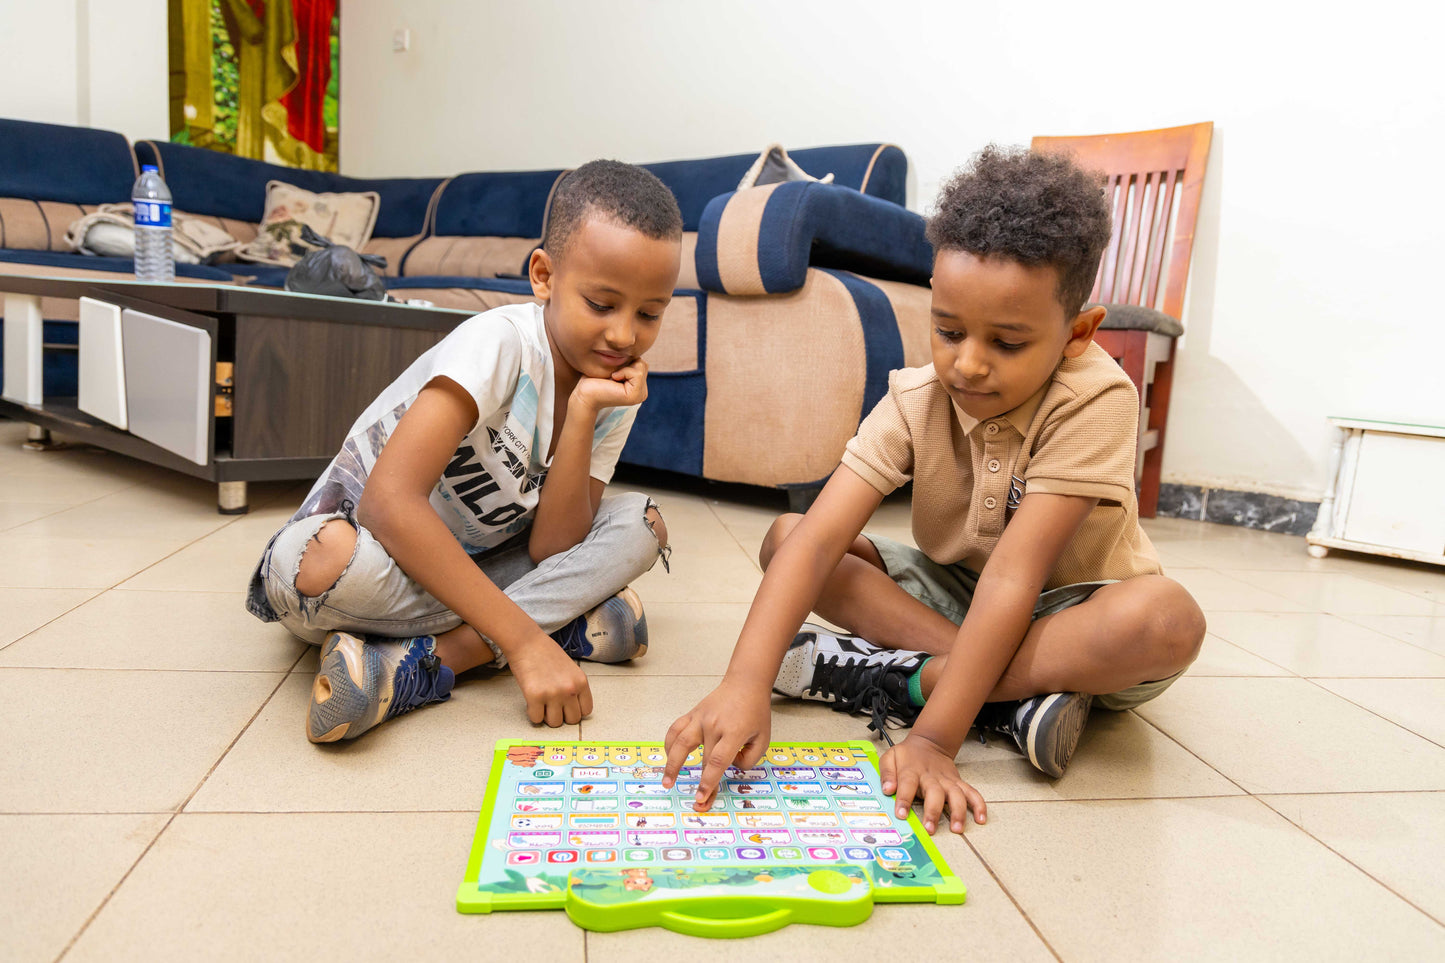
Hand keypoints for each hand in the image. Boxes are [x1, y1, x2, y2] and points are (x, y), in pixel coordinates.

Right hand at [507, 634, 593, 726]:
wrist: (527, 642)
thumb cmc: (547, 653)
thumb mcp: (570, 669)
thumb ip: (574, 687)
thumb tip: (572, 708)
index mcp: (581, 682)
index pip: (586, 711)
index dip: (574, 710)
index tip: (566, 707)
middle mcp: (570, 689)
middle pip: (572, 720)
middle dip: (562, 715)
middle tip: (552, 705)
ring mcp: (553, 694)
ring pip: (555, 723)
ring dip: (547, 716)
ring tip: (542, 702)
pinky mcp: (534, 697)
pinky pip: (536, 719)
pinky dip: (533, 713)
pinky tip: (532, 701)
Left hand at [572, 360, 648, 412]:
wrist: (584, 393)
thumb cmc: (595, 378)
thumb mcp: (615, 366)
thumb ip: (629, 360)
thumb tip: (636, 346)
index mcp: (638, 387)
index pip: (641, 363)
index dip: (626, 362)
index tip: (613, 373)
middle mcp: (642, 392)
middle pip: (643, 364)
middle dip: (626, 364)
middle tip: (612, 376)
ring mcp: (640, 395)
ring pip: (642, 366)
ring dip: (624, 367)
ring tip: (613, 378)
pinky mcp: (635, 396)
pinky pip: (637, 373)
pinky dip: (624, 372)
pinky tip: (614, 380)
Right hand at [661, 678, 771, 811]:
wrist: (745, 684)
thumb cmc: (755, 712)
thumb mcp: (763, 739)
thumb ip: (749, 759)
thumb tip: (728, 767)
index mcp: (734, 732)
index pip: (717, 761)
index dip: (709, 782)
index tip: (702, 798)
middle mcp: (714, 725)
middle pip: (703, 759)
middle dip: (699, 784)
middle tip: (697, 803)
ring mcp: (700, 718)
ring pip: (680, 743)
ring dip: (671, 764)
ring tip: (667, 782)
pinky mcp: (692, 714)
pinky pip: (675, 729)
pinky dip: (668, 743)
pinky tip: (667, 756)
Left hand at [880, 733, 985, 833]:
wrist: (929, 744)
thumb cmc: (907, 755)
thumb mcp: (890, 757)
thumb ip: (887, 773)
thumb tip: (887, 789)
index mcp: (912, 771)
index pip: (907, 784)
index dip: (904, 799)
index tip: (901, 815)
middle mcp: (931, 777)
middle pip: (934, 793)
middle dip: (933, 811)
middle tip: (930, 829)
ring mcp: (947, 780)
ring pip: (956, 795)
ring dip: (958, 812)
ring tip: (957, 828)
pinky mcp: (958, 783)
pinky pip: (971, 793)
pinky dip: (979, 805)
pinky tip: (981, 818)